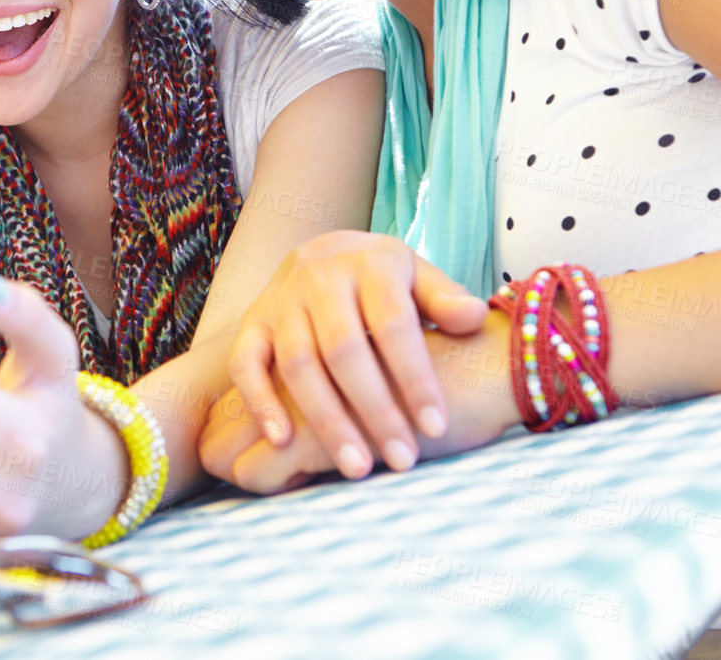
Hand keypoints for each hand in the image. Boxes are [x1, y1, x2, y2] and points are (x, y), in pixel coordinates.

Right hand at [226, 230, 486, 477]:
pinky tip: (282, 441)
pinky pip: (246, 363)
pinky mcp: (252, 323)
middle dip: (375, 410)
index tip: (436, 426)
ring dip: (326, 419)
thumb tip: (474, 317)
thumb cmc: (384, 280)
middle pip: (345, 350)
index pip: (393, 324)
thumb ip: (444, 299)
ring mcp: (280, 301)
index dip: (414, 377)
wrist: (323, 252)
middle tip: (402, 460)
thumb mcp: (419, 277)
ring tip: (357, 468)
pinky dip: (260, 402)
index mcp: (370, 265)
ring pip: (299, 364)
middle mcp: (320, 279)